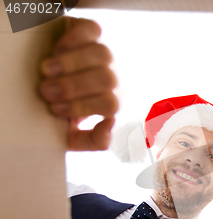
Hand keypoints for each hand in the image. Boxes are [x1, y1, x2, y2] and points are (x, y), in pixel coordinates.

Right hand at [39, 18, 117, 150]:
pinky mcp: (92, 33)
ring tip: (46, 71)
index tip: (55, 110)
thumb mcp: (78, 135)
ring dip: (71, 64)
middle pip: (106, 79)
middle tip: (46, 92)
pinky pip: (92, 30)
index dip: (83, 107)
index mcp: (113, 102)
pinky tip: (57, 50)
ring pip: (102, 54)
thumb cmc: (68, 110)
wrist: (56, 81)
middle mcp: (115, 78)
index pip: (110, 104)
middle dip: (73, 86)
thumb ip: (93, 141)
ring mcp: (106, 54)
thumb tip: (110, 125)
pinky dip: (73, 38)